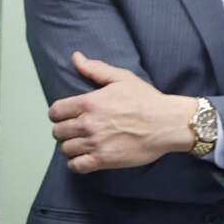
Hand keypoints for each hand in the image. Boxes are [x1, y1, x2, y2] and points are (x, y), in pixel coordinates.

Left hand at [48, 54, 199, 173]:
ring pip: (65, 149)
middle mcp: (88, 123)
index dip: (57, 114)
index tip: (65, 116)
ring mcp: (95, 143)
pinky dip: (76, 164)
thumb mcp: (122, 78)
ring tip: (81, 143)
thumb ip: (95, 69)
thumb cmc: (147, 100)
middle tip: (75, 130)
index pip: (55, 111)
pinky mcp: (103, 160)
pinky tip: (84, 158)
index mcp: (89, 103)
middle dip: (64, 130)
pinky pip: (76, 166)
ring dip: (71, 146)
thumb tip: (76, 57)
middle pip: (58, 132)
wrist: (168, 123)